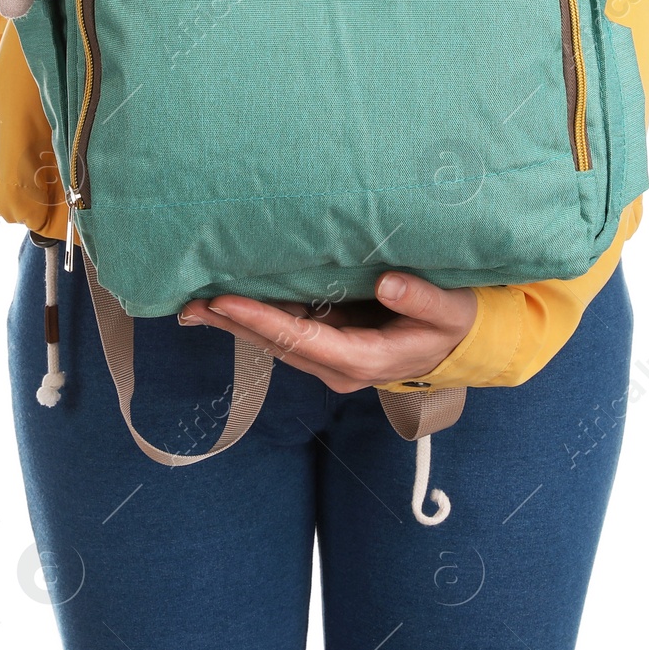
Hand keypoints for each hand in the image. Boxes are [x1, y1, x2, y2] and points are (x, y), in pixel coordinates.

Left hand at [178, 272, 476, 392]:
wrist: (460, 345)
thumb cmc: (453, 323)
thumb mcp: (449, 310)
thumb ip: (420, 297)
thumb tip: (386, 282)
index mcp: (365, 359)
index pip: (302, 340)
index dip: (261, 321)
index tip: (225, 302)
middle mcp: (340, 367)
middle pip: (276, 346)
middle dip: (232, 325)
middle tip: (188, 304)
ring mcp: (331, 359)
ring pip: (275, 342)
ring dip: (235, 325)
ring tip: (193, 305)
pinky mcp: (328, 346)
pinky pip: (285, 334)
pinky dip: (254, 320)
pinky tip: (227, 305)